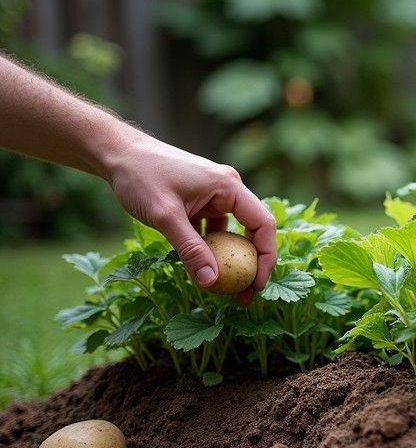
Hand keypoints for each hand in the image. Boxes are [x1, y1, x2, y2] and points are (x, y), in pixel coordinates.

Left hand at [103, 132, 275, 304]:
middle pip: (252, 231)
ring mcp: (214, 195)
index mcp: (229, 186)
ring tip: (223, 285)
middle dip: (251, 264)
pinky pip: (213, 230)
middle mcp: (227, 189)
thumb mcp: (165, 216)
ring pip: (232, 233)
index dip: (266, 257)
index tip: (257, 285)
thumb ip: (190, 249)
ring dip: (229, 259)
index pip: (263, 224)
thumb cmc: (140, 176)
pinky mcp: (200, 202)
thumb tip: (211, 281)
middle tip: (244, 294)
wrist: (116, 153)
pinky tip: (199, 266)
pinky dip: (209, 249)